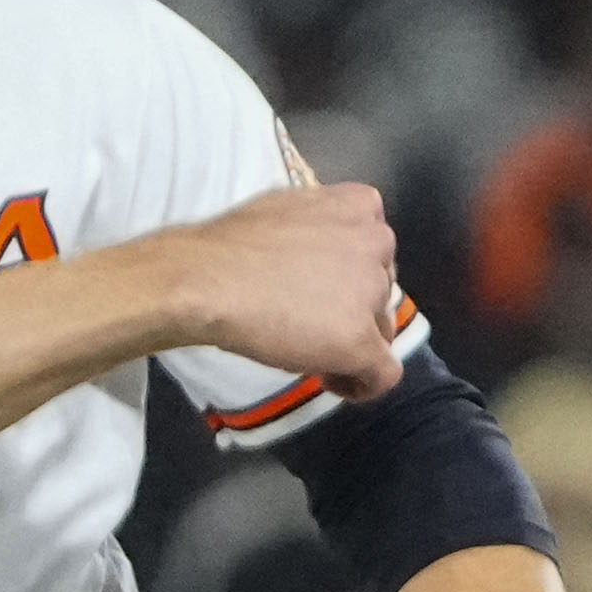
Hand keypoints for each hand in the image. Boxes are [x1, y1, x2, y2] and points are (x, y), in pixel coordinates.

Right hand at [181, 175, 409, 392]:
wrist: (208, 279)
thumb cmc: (231, 245)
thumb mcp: (287, 213)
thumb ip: (318, 232)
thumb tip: (314, 259)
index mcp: (361, 206)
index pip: (376, 249)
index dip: (350, 276)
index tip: (320, 290)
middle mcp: (378, 243)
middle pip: (380, 289)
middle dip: (351, 308)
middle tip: (308, 320)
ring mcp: (373, 293)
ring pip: (380, 329)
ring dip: (351, 340)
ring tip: (307, 348)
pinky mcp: (361, 340)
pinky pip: (384, 373)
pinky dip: (363, 384)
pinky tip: (330, 380)